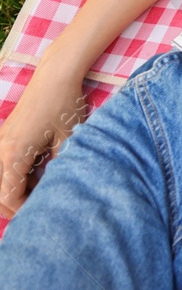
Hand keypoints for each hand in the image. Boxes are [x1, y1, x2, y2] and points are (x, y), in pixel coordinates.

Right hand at [0, 65, 89, 218]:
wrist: (55, 76)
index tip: (39, 213)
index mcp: (13, 154)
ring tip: (33, 193)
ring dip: (10, 190)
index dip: (21, 209)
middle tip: (34, 210)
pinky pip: (1, 165)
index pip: (8, 196)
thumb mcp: (67, 140)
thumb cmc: (64, 105)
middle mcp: (0, 150)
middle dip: (12, 205)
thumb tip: (56, 187)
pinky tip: (32, 174)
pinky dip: (11, 175)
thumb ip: (58, 166)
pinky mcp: (3, 136)